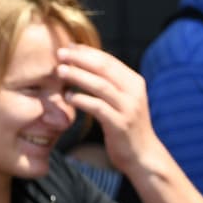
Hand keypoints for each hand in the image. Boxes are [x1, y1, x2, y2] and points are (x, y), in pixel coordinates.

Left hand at [56, 45, 160, 174]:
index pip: (108, 60)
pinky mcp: (120, 125)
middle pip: (104, 69)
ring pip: (101, 86)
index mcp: (135, 83)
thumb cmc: (127, 126)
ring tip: (60, 71)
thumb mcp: (123, 100)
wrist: (143, 155)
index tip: (67, 47)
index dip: (86, 51)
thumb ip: (110, 83)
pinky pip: (98, 108)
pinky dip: (82, 100)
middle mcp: (134, 93)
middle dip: (80, 59)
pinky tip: (68, 97)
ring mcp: (128, 109)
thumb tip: (84, 61)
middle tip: (59, 54)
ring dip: (78, 76)